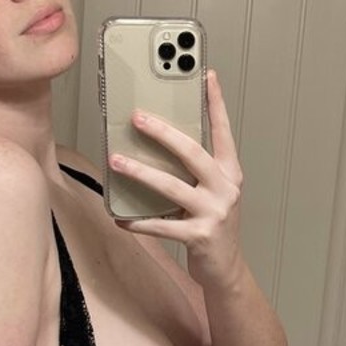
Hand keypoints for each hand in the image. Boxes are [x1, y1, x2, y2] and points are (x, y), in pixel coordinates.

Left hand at [109, 69, 244, 286]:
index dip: (216, 103)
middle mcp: (225, 188)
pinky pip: (162, 225)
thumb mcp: (211, 192)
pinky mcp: (199, 236)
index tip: (207, 75)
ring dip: (141, 172)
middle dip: (163, 133)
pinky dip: (138, 221)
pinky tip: (119, 217)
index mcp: (229, 173)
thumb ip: (194, 170)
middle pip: (192, 153)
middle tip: (137, 118)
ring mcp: (214, 212)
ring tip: (116, 161)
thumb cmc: (213, 225)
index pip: (222, 131)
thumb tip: (158, 144)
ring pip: (172, 187)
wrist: (226, 269)